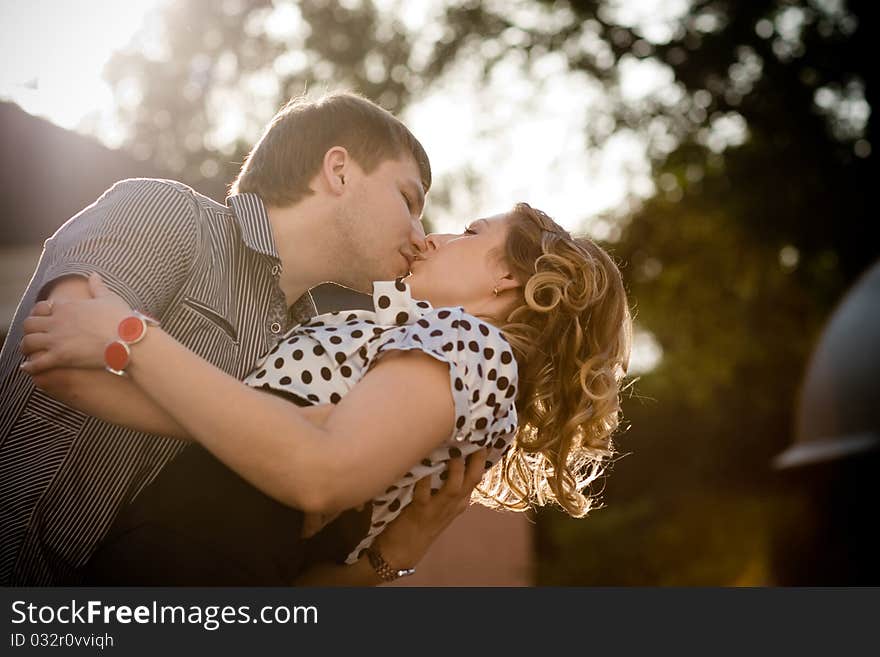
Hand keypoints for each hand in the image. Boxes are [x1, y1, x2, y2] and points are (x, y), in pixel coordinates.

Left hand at [20, 273, 131, 373]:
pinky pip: (36, 363)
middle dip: (30, 331)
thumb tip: (93, 274)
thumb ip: (98, 286)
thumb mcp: (109, 298)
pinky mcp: (60, 357)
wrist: (129, 340)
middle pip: (29, 324)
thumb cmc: (121, 319)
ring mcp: (57, 339)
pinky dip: (30, 366)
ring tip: (31, 353)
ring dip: (27, 347)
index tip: (47, 321)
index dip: (42, 315)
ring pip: (28, 342)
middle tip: (35, 337)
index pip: (42, 308)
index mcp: (67, 306)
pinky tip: (30, 368)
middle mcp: (57, 321)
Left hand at [372, 447, 488, 569]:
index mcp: (459, 501)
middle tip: (478, 436)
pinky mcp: (420, 512)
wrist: (402, 552)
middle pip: (472, 479)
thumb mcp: (439, 503)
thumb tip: (447, 452)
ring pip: (454, 487)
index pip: (477, 476)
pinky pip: (424, 494)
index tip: (484, 435)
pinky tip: (424, 468)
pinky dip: (425, 481)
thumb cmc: (420, 522)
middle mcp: (454, 504)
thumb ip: (445, 482)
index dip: (482, 456)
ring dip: (456, 468)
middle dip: (477, 458)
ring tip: (455, 449)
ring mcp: (438, 509)